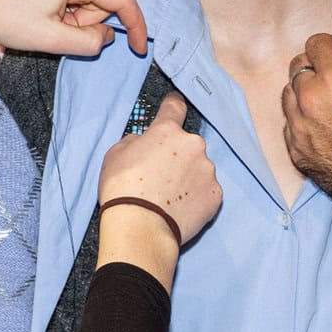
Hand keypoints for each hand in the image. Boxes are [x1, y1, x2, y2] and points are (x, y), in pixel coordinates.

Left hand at [0, 0, 148, 56]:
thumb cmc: (2, 18)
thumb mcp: (50, 41)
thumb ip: (88, 42)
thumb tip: (108, 35)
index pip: (121, 0)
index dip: (136, 27)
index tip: (139, 49)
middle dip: (86, 21)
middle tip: (56, 32)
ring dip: (73, 14)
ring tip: (42, 21)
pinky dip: (63, 4)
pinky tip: (38, 10)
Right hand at [98, 93, 220, 245]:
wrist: (140, 227)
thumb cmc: (122, 189)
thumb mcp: (115, 154)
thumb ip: (135, 141)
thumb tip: (144, 143)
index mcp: (168, 132)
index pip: (175, 108)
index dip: (174, 105)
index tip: (176, 104)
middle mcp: (193, 146)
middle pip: (187, 145)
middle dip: (177, 156)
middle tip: (160, 176)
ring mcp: (208, 171)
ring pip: (199, 169)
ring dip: (188, 177)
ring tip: (169, 198)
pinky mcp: (216, 196)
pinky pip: (206, 191)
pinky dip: (196, 197)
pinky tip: (181, 208)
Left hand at [281, 34, 331, 208]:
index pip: (315, 43)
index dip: (331, 46)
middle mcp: (308, 97)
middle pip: (297, 65)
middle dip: (315, 66)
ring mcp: (297, 124)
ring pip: (288, 92)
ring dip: (304, 91)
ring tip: (327, 104)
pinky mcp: (293, 147)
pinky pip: (289, 121)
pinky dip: (301, 118)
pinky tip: (322, 127)